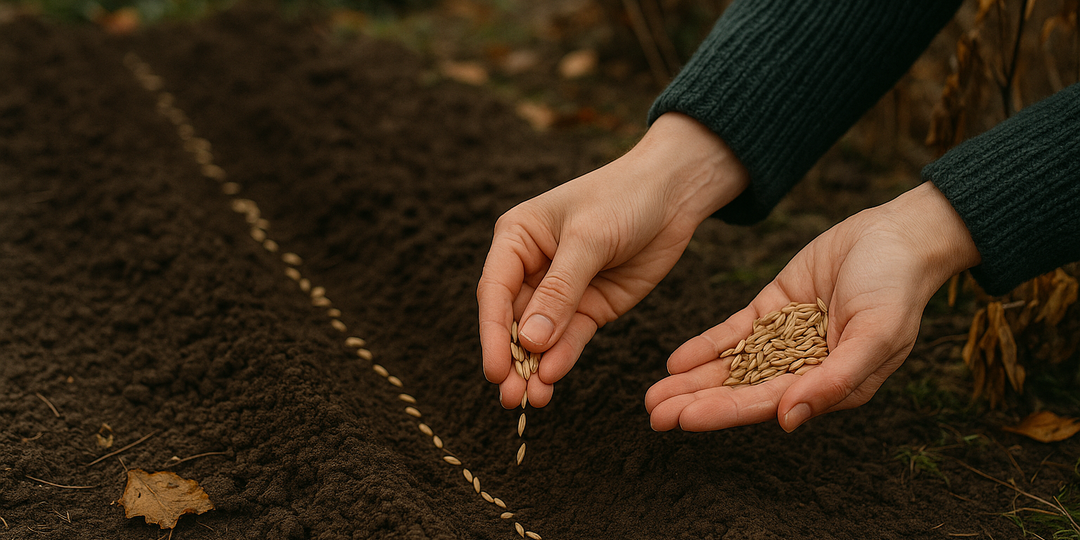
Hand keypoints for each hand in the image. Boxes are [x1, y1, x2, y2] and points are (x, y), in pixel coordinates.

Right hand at [477, 113, 749, 407]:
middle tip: (511, 397)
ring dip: (535, 368)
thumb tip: (529, 340)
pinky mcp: (591, 307)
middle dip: (511, 359)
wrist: (675, 194)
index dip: (492, 333)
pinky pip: (571, 338)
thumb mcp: (589, 239)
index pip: (495, 291)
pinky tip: (554, 378)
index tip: (495, 370)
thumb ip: (560, 290)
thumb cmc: (624, 198)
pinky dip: (562, 359)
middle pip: (512, 320)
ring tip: (532, 400)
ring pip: (540, 337)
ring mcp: (562, 291)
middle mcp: (532, 267)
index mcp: (517, 238)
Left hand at [645, 182, 980, 431]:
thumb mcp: (877, 334)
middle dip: (697, 404)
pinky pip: (734, 333)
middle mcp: (803, 370)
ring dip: (693, 381)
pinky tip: (676, 361)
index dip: (723, 413)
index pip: (767, 404)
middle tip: (654, 415)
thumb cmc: (898, 289)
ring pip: (731, 366)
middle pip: (741, 392)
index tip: (683, 419)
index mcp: (830, 386)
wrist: (899, 235)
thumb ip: (835, 380)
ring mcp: (785, 340)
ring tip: (652, 396)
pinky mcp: (774, 309)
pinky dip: (706, 346)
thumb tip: (789, 420)